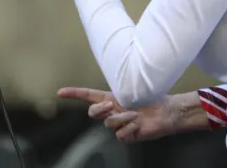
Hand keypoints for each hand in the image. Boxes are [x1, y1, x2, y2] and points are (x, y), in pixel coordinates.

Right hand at [58, 87, 177, 142]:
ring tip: (136, 114)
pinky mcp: (125, 136)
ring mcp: (118, 125)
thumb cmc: (151, 99)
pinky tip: (139, 124)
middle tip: (110, 106)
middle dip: (98, 110)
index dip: (74, 94)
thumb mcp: (135, 90)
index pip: (88, 95)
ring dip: (123, 118)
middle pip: (93, 112)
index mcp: (111, 98)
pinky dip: (131, 127)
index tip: (60, 92)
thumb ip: (122, 90)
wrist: (166, 112)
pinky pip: (121, 134)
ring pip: (110, 124)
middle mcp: (112, 112)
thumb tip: (111, 92)